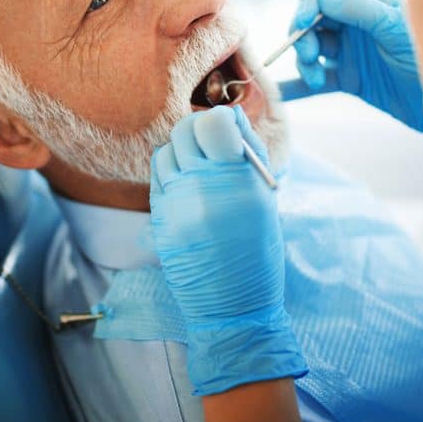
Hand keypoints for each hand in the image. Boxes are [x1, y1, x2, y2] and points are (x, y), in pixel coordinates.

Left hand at [150, 106, 306, 394]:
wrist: (232, 306)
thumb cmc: (257, 251)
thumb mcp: (264, 199)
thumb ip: (248, 154)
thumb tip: (230, 116)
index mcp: (236, 183)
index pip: (211, 124)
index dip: (219, 119)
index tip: (227, 129)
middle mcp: (200, 190)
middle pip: (184, 131)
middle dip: (199, 130)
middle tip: (213, 145)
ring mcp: (174, 204)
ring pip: (166, 151)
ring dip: (182, 151)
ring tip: (200, 169)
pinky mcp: (158, 218)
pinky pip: (158, 177)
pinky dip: (171, 172)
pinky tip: (187, 187)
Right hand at [291, 0, 422, 129]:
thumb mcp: (398, 29)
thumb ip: (362, 10)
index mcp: (371, 2)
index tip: (304, 22)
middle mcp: (357, 23)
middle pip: (313, 17)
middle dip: (303, 34)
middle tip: (310, 57)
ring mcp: (351, 51)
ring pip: (311, 47)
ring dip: (304, 61)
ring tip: (315, 77)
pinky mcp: (349, 80)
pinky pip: (315, 79)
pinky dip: (296, 85)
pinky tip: (280, 93)